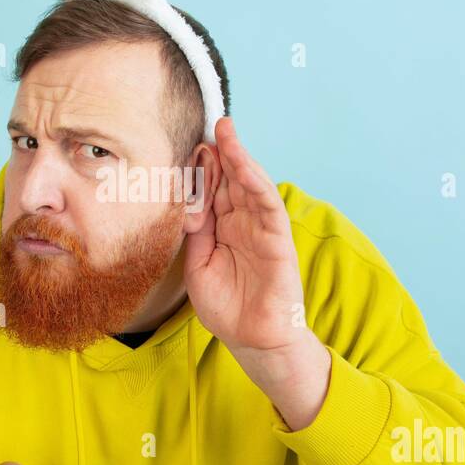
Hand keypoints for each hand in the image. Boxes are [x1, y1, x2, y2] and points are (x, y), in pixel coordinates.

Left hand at [183, 116, 305, 354]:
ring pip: (250, 185)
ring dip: (239, 158)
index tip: (188, 146)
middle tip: (209, 125)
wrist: (253, 340)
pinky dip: (256, 183)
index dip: (202, 169)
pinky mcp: (278, 239)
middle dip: (220, 153)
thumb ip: (196, 233)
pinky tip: (243, 165)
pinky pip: (268, 205)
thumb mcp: (198, 265)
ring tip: (226, 132)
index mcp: (224, 228)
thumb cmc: (227, 307)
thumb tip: (186, 202)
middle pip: (231, 180)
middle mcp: (243, 223)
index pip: (213, 190)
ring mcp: (262, 229)